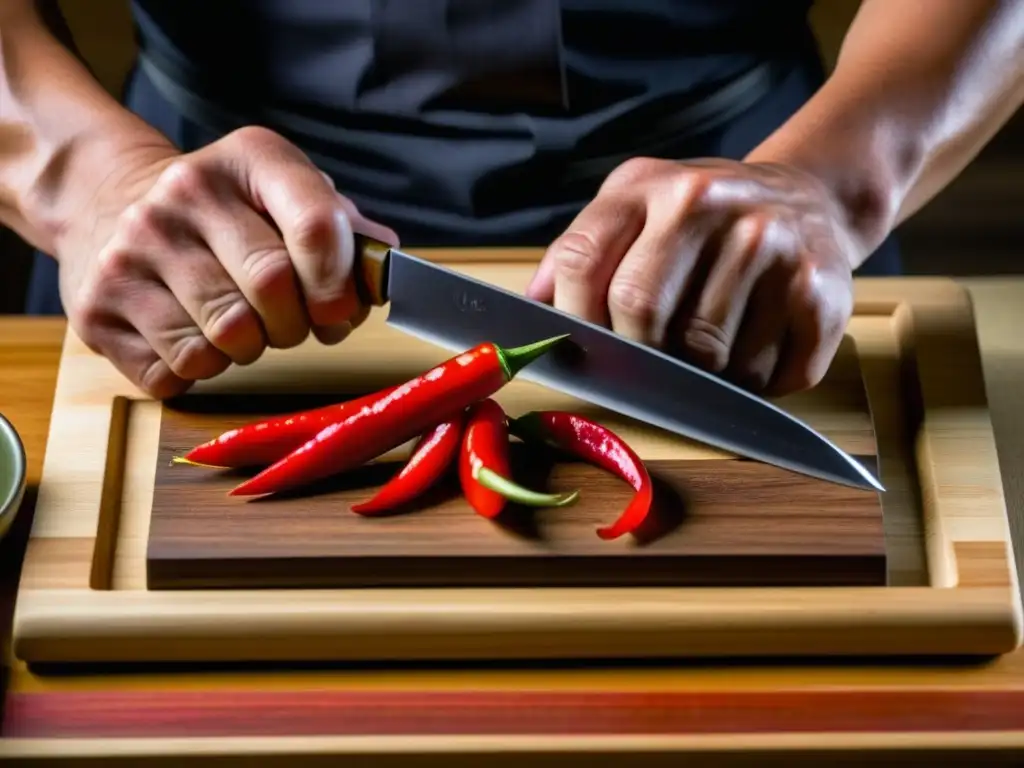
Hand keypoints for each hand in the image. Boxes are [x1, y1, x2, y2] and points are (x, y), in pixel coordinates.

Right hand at [56, 126, 397, 398]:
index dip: (342, 284)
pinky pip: (180, 370)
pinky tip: (191, 332)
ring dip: (250, 349)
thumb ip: (343, 229)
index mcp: (247, 159)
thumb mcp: (285, 194)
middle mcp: (182, 194)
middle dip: (297, 324)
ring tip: (239, 324)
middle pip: (274, 289)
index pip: (317, 226)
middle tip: (290, 323)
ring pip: (228, 338)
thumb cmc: (226, 213)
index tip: (340, 309)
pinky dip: (200, 370)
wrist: (109, 202)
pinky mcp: (98, 308)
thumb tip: (383, 266)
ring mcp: (130, 250)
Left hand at [526, 157, 860, 395]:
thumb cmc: (703, 220)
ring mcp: (771, 243)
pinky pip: (769, 375)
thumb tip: (529, 313)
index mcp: (649, 187)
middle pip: (640, 312)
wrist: (810, 196)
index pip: (584, 262)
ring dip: (702, 377)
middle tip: (652, 358)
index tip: (581, 345)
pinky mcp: (822, 288)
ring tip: (711, 348)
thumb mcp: (633, 208)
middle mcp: (709, 203)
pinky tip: (757, 348)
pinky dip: (756, 385)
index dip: (572, 320)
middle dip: (637, 354)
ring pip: (707, 356)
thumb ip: (577, 253)